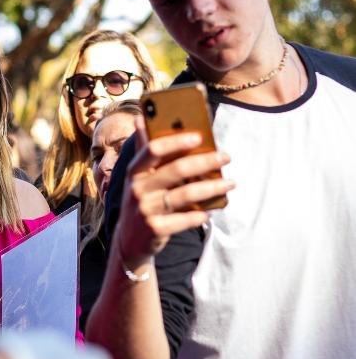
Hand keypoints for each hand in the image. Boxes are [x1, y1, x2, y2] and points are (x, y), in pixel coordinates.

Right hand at [116, 116, 233, 267]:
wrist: (128, 240)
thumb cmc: (141, 200)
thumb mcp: (138, 177)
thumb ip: (144, 149)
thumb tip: (141, 118)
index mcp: (134, 171)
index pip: (153, 150)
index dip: (175, 141)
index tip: (199, 136)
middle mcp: (137, 189)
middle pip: (176, 170)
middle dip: (205, 161)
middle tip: (226, 157)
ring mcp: (145, 210)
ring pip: (186, 194)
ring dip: (212, 187)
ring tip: (230, 183)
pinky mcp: (155, 230)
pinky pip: (185, 219)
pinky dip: (200, 215)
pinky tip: (210, 211)